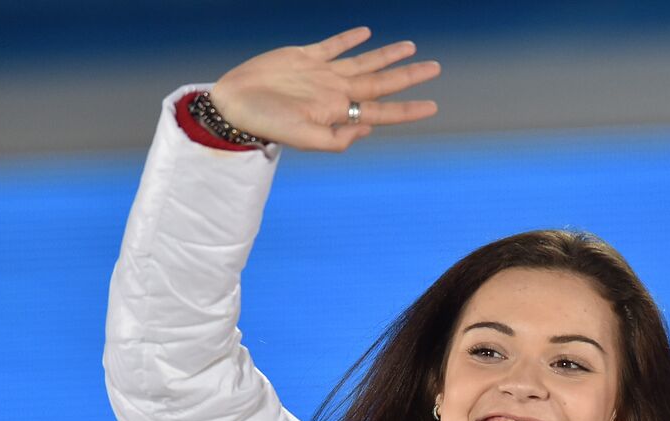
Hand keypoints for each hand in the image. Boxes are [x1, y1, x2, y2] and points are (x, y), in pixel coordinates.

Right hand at [209, 27, 439, 152]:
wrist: (235, 103)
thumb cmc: (266, 123)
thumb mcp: (303, 138)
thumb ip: (336, 139)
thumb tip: (368, 132)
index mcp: (339, 111)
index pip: (382, 110)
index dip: (408, 109)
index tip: (433, 106)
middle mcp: (336, 91)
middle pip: (381, 82)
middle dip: (409, 76)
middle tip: (435, 67)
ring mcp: (323, 73)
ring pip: (364, 61)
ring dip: (387, 55)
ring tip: (411, 48)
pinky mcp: (306, 56)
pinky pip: (334, 45)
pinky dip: (350, 39)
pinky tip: (365, 33)